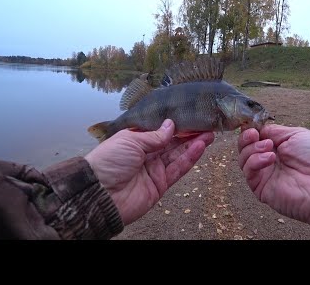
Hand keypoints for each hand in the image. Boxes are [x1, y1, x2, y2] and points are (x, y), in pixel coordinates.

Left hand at [85, 119, 214, 225]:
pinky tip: (200, 147)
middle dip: (189, 134)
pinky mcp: (160, 184)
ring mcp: (154, 170)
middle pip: (172, 143)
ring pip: (178, 155)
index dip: (175, 125)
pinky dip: (190, 158)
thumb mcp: (131, 140)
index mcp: (135, 141)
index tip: (190, 116)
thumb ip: (154, 135)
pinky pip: (178, 169)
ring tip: (209, 134)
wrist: (99, 194)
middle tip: (205, 124)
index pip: (159, 131)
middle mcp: (146, 155)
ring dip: (194, 144)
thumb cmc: (109, 161)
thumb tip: (171, 124)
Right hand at [238, 125, 309, 238]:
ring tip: (268, 147)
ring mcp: (264, 174)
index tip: (252, 126)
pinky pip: (248, 172)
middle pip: (245, 147)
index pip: (256, 137)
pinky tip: (270, 158)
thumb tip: (257, 129)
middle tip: (254, 134)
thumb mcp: (296, 134)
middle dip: (246, 138)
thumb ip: (274, 131)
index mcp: (278, 146)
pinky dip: (254, 161)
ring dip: (252, 148)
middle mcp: (269, 160)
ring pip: (244, 159)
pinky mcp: (261, 188)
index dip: (250, 130)